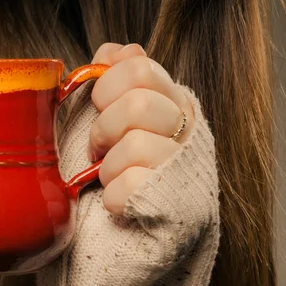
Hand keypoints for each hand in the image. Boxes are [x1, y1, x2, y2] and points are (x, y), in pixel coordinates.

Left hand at [88, 43, 194, 215]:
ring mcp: (186, 167)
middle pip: (137, 102)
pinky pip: (131, 185)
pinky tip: (117, 203)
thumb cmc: (112, 171)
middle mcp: (187, 130)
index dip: (105, 85)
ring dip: (107, 167)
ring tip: (109, 177)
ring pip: (135, 144)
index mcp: (171, 102)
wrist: (123, 234)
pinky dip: (112, 197)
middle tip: (98, 148)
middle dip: (103, 128)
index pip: (139, 66)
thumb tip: (112, 51)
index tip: (98, 108)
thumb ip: (112, 82)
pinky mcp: (179, 205)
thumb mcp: (108, 119)